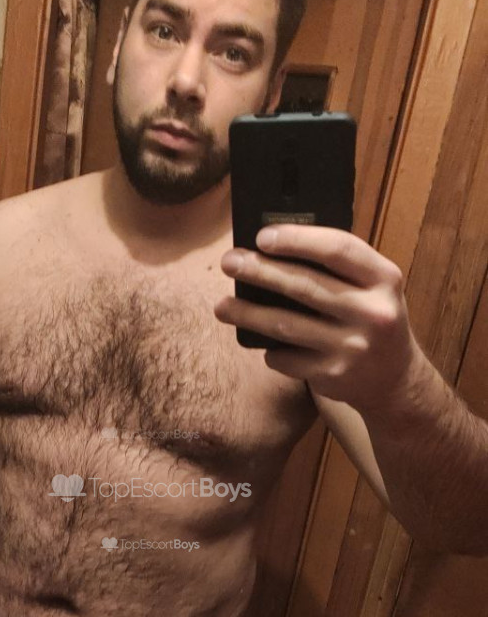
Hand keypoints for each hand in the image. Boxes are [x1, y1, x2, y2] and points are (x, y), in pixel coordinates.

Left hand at [215, 225, 419, 411]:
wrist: (395, 379)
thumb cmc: (370, 319)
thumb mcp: (372, 287)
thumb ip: (339, 267)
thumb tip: (274, 247)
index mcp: (384, 279)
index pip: (338, 249)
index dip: (297, 239)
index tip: (262, 236)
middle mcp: (372, 313)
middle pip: (304, 286)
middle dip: (260, 272)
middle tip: (229, 262)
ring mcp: (353, 347)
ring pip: (287, 325)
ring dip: (248, 314)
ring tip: (222, 306)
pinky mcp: (334, 376)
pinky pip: (287, 358)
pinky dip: (269, 350)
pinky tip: (260, 342)